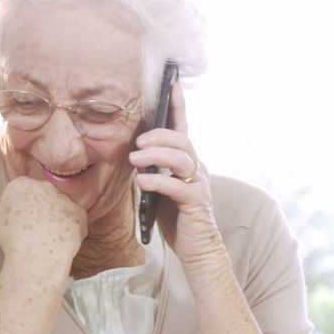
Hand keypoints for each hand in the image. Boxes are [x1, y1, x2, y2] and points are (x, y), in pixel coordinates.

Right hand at [0, 176, 87, 263]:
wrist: (37, 253)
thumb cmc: (11, 238)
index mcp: (22, 183)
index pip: (23, 189)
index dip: (21, 206)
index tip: (19, 220)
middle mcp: (45, 186)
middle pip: (43, 195)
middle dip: (40, 208)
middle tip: (34, 228)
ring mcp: (64, 198)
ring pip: (60, 206)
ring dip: (56, 217)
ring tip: (47, 236)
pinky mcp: (79, 213)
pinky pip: (75, 219)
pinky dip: (71, 228)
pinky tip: (62, 240)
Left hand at [130, 83, 225, 267]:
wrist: (197, 249)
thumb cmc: (177, 218)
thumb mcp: (159, 189)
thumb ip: (152, 170)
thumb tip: (135, 156)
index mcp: (187, 162)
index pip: (183, 128)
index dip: (178, 106)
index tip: (172, 84)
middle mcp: (196, 168)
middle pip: (182, 139)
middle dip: (159, 134)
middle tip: (138, 140)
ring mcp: (198, 184)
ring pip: (181, 158)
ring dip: (155, 155)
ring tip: (134, 158)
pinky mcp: (196, 203)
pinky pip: (177, 186)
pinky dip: (158, 180)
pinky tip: (142, 181)